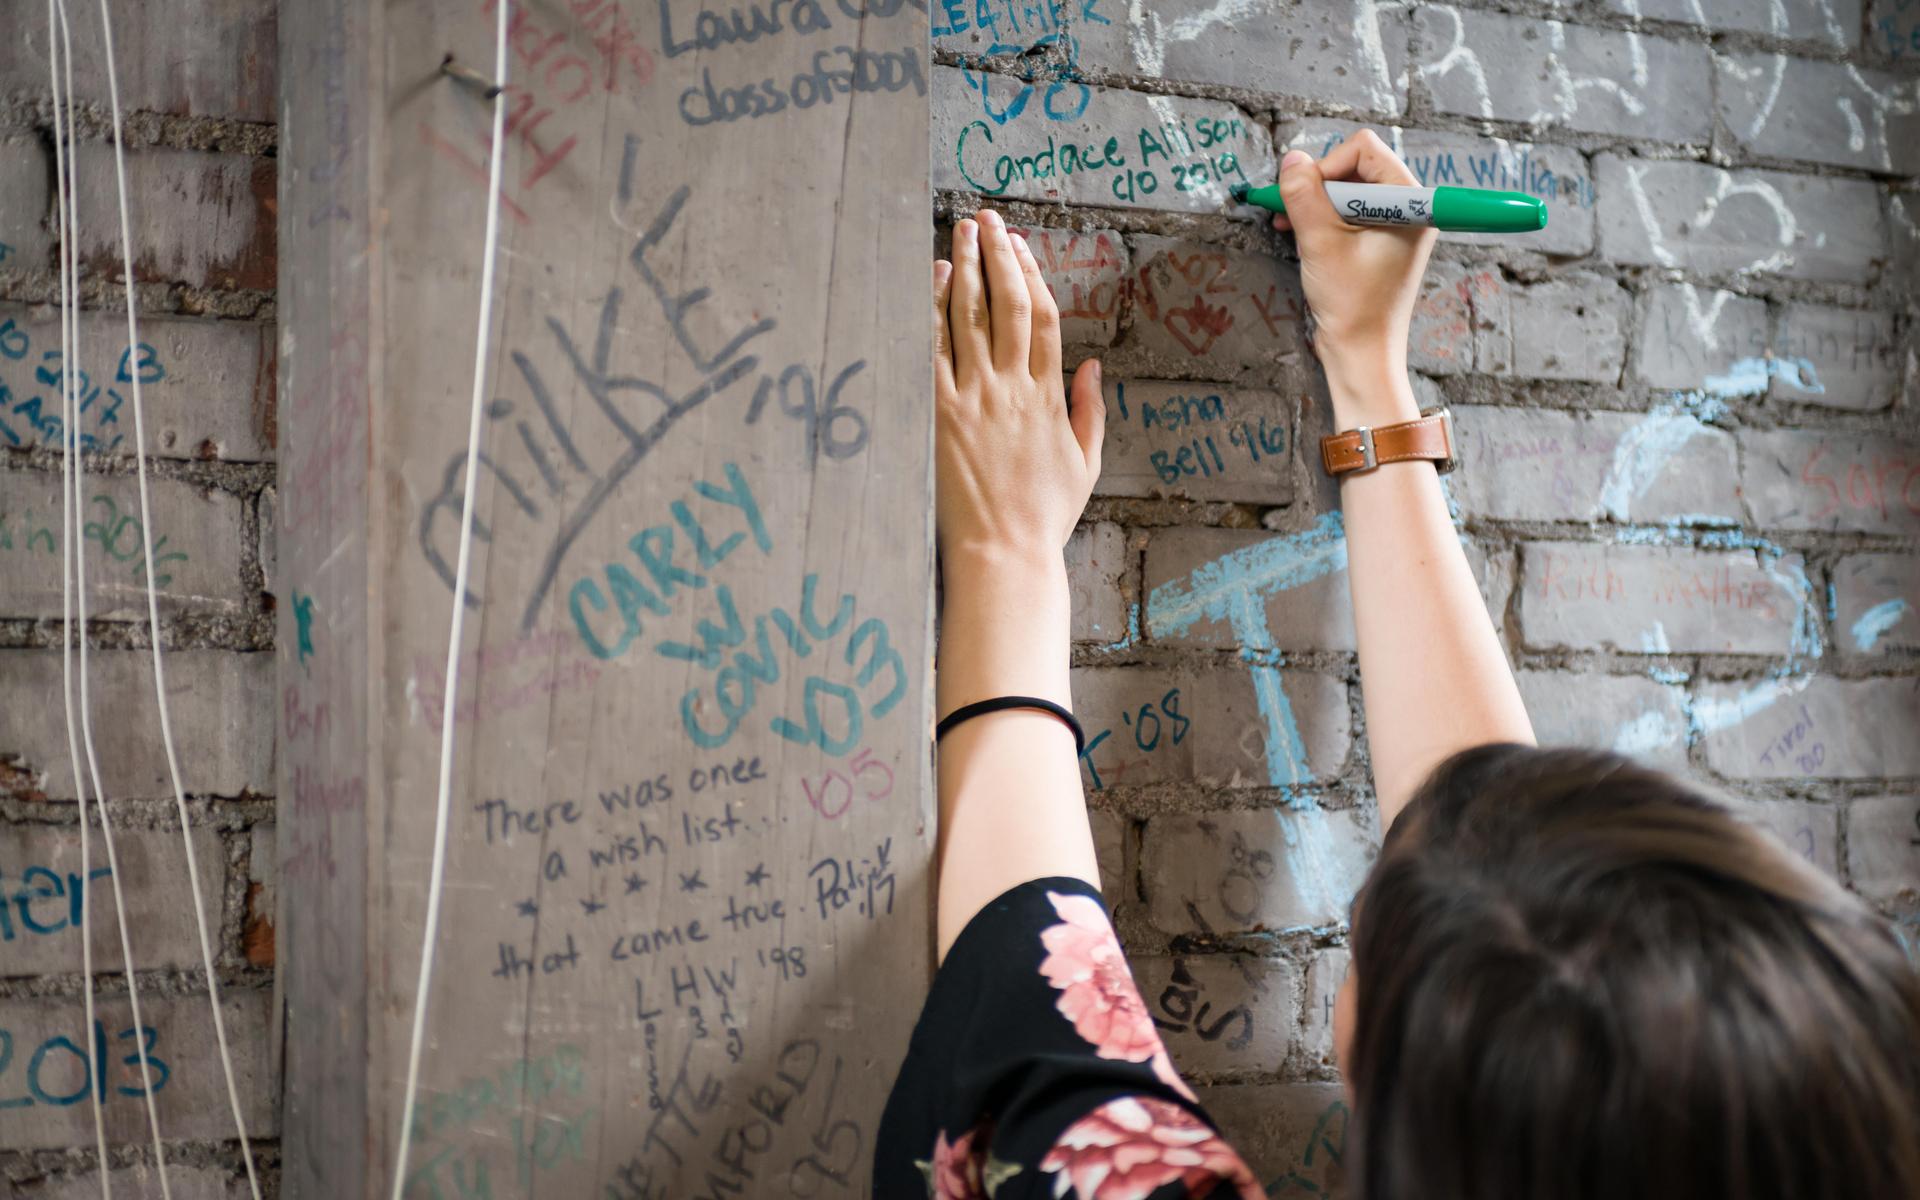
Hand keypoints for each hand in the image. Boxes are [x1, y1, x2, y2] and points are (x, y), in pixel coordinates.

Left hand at [935, 210, 1104, 575]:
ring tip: (958, 235)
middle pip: (1007, 305)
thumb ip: (1091, 411)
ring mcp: (975, 399)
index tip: (1020, 245)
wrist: (1004, 552)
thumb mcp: (1085, 464)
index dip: (1032, 274)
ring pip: (969, 318)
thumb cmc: (1044, 516)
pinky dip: (932, 312)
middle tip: (985, 220)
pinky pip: (933, 351)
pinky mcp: (939, 415)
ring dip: (963, 269)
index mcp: (1049, 397)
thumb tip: (1095, 368)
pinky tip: (930, 281)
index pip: (1044, 318)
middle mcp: (1013, 388)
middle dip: (996, 256)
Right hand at [1271, 132, 1435, 419]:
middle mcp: (1408, 208)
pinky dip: (1322, 219)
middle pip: (1354, 166)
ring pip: (1346, 190)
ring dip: (1316, 204)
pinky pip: (1348, 213)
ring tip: (1291, 227)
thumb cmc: (1352, 305)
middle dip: (1318, 186)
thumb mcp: (1320, 243)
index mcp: (1410, 202)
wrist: (1362, 353)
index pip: (1364, 150)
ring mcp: (1394, 225)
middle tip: (1291, 213)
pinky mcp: (1379, 241)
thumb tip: (1292, 160)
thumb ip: (1303, 195)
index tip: (1304, 197)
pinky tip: (1302, 236)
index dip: (1327, 166)